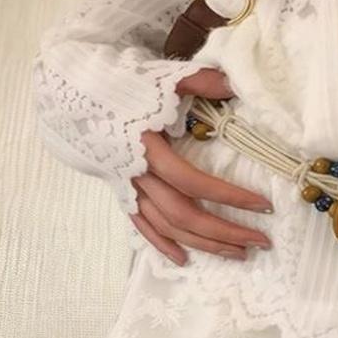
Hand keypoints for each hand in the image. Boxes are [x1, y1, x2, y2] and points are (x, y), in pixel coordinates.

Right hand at [128, 68, 273, 265]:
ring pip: (167, 227)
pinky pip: (141, 227)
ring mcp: (128, 188)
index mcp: (148, 148)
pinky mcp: (121, 193)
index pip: (193, 182)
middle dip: (225, 232)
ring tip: (239, 254)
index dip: (229, 197)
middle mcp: (137, 175)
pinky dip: (162, 245)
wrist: (73, 92)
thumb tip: (234, 84)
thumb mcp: (163, 77)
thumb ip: (201, 80)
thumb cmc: (122, 84)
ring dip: (204, 245)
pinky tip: (184, 259)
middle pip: (184, 215)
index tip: (263, 206)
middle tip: (261, 241)